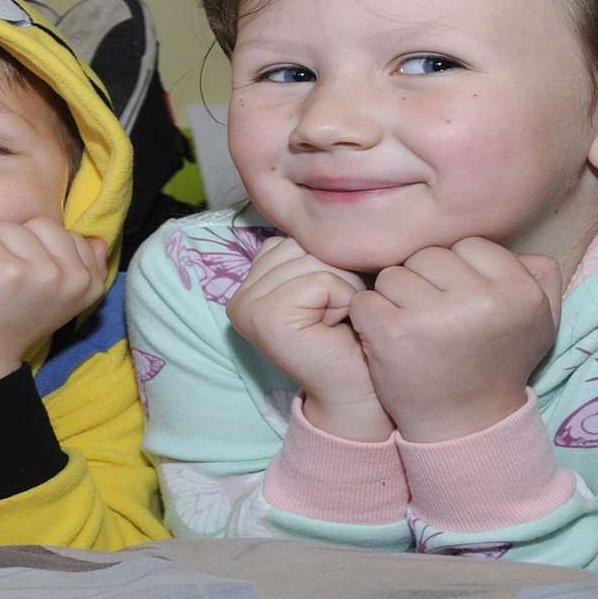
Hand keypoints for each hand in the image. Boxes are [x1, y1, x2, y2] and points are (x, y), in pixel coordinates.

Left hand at [0, 219, 108, 403]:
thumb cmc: (13, 320)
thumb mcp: (60, 297)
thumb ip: (84, 267)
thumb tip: (98, 242)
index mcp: (88, 282)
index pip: (64, 232)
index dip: (36, 249)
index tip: (28, 281)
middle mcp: (71, 278)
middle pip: (37, 223)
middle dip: (14, 244)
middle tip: (5, 278)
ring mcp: (40, 273)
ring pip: (7, 228)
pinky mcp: (5, 270)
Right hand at [226, 237, 389, 440]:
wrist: (358, 391)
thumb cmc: (352, 337)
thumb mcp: (328, 283)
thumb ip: (312, 252)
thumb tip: (326, 207)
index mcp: (249, 283)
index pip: (292, 239)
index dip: (327, 266)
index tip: (328, 306)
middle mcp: (238, 295)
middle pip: (302, 245)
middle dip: (336, 275)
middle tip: (335, 315)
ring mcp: (247, 307)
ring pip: (313, 260)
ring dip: (342, 288)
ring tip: (337, 320)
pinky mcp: (266, 318)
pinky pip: (322, 280)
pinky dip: (343, 301)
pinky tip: (337, 328)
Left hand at [349, 238, 561, 441]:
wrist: (466, 425)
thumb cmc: (498, 365)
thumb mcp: (541, 322)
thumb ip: (541, 277)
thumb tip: (523, 249)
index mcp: (519, 291)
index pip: (470, 245)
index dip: (457, 271)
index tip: (458, 302)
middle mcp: (480, 300)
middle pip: (428, 256)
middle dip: (424, 282)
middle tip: (433, 319)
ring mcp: (434, 316)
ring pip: (393, 275)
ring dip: (394, 299)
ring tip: (413, 330)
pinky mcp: (392, 332)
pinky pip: (365, 299)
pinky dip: (368, 317)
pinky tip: (387, 339)